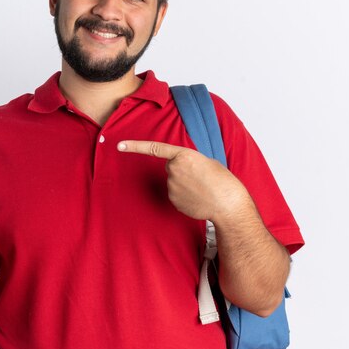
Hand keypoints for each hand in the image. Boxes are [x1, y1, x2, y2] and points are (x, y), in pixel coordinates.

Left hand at [117, 140, 248, 220]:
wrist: (228, 203)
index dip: (135, 146)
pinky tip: (198, 198)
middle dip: (181, 171)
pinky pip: (176, 195)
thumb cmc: (222, 180)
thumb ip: (188, 162)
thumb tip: (181, 169)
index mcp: (183, 155)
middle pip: (170, 167)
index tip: (120, 145)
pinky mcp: (173, 200)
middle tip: (200, 177)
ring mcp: (172, 186)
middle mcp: (174, 170)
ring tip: (202, 189)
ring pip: (173, 182)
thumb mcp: (206, 162)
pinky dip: (185, 196)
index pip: (155, 148)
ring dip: (184, 184)